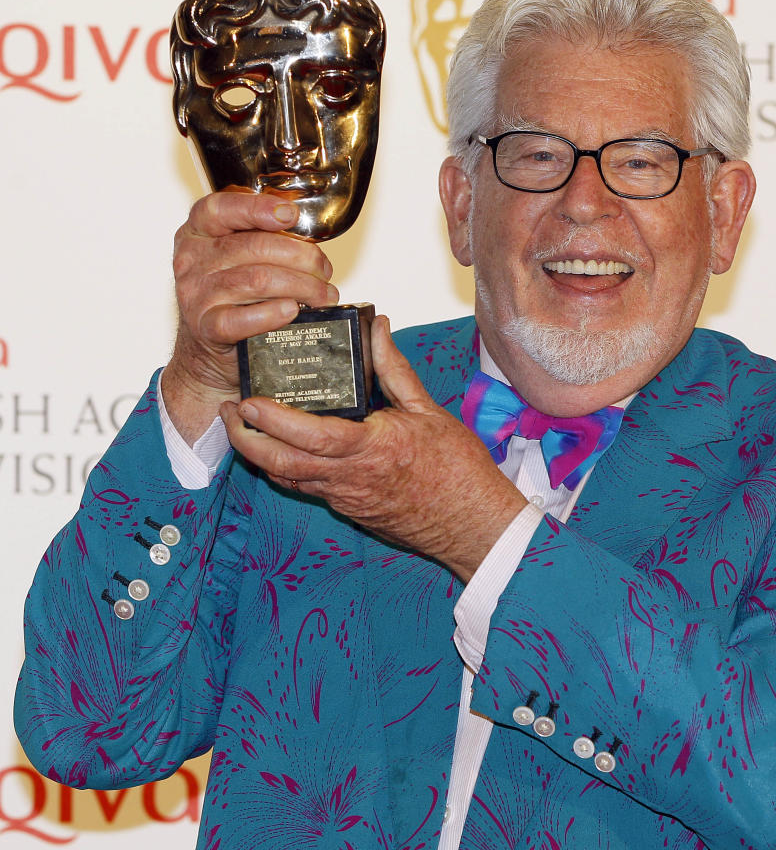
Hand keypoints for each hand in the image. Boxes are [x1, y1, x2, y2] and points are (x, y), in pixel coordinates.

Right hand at [163, 190, 338, 439]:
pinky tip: (293, 311)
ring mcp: (196, 295)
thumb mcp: (236, 258)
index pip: (220, 208)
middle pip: (253, 247)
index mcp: (198, 233)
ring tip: (323, 295)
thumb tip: (310, 237)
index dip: (257, 208)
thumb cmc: (230, 297)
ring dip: (301, 286)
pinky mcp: (207, 327)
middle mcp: (192, 260)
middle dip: (300, 256)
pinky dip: (273, 313)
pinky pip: (243, 318)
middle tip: (324, 270)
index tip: (290, 214)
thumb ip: (262, 239)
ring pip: (257, 280)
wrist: (207, 350)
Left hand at [219, 316, 527, 580]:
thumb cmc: (456, 469)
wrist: (471, 521)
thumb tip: (376, 329)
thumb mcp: (428, 409)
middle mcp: (350, 478)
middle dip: (246, 439)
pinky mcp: (348, 508)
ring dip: (259, 454)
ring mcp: (346, 497)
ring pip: (288, 479)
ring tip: (242, 426)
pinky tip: (278, 449)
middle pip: (282, 464)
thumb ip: (393, 369)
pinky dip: (283, 468)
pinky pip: (305, 487)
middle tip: (229, 410)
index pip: (311, 436)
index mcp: (372, 448)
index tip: (248, 400)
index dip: (274, 420)